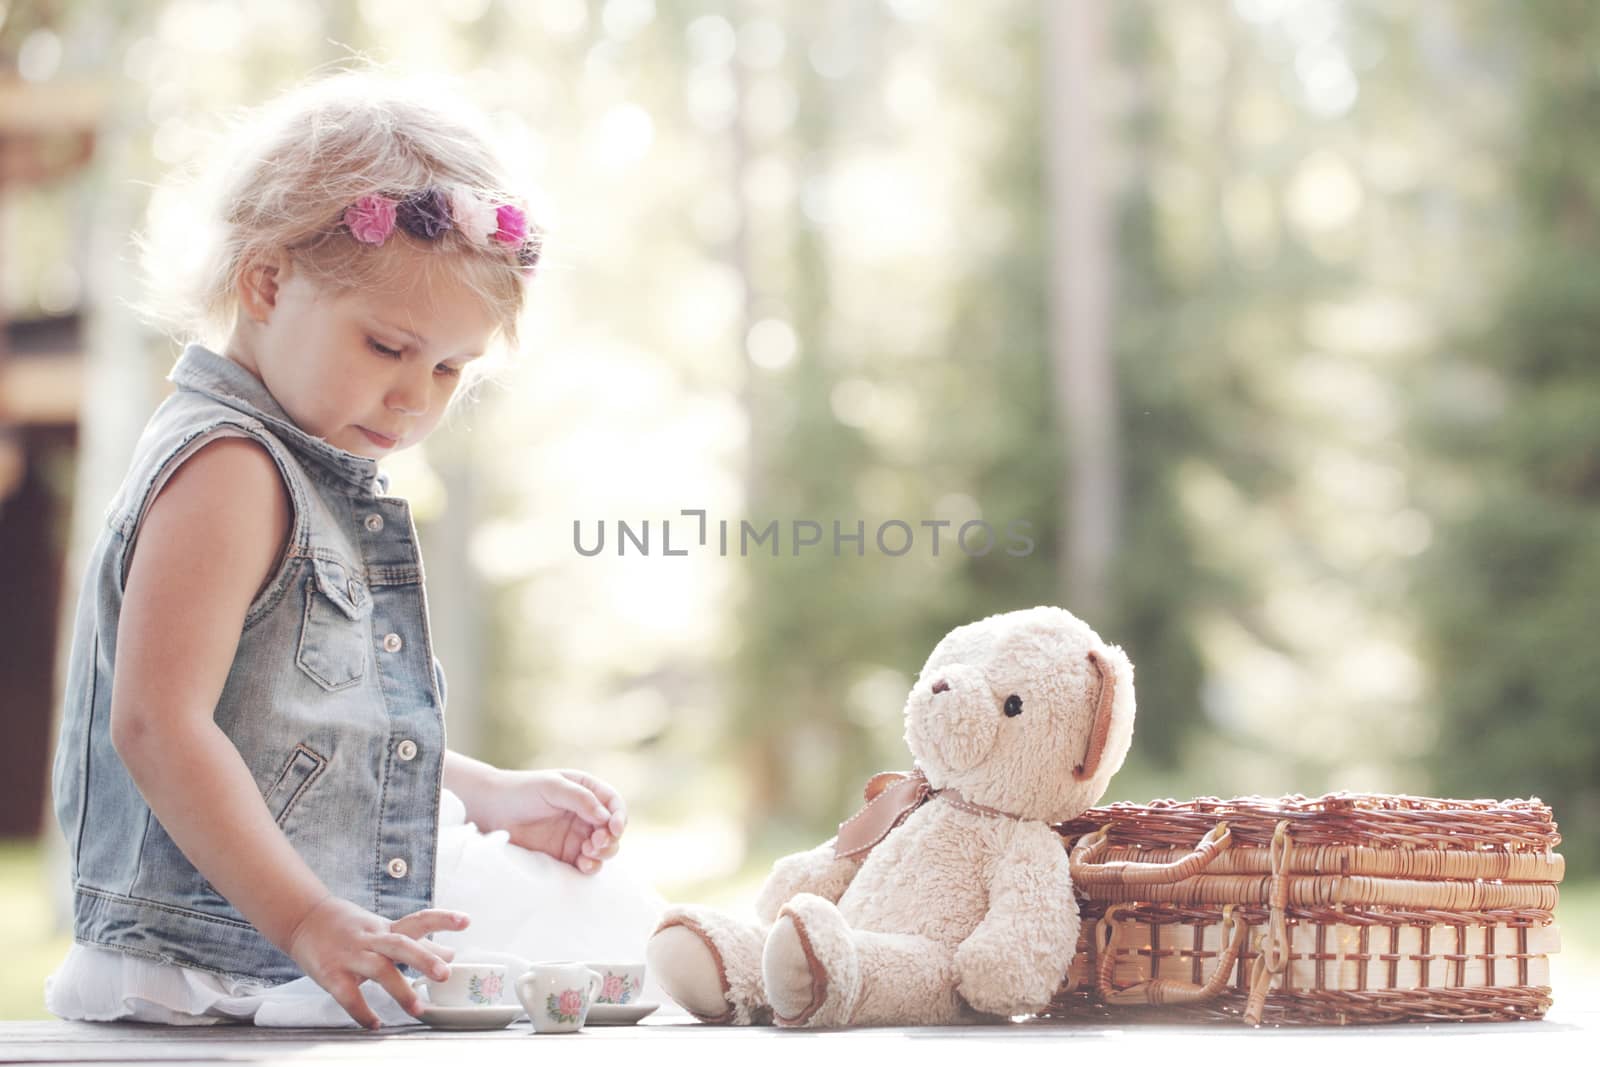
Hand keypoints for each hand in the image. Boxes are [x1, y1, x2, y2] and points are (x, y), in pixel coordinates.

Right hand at [285, 893, 469, 1028]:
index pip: (418, 919)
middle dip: (424, 958)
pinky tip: (375, 1024)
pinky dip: (362, 1011)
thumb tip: (451, 952)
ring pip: (378, 969)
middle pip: (400, 944)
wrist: (304, 919)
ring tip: (418, 1010)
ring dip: (399, 990)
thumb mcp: (385, 930)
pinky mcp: (331, 973)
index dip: (442, 919)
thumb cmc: (350, 927)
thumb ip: (418, 943)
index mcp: (387, 928)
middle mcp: (371, 939)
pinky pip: (348, 995)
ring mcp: (351, 955)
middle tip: (445, 974)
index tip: (466, 922)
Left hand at [484, 769, 627, 874]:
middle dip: (610, 837)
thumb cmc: (522, 790)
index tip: (614, 827)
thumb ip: (581, 799)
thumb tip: (605, 817)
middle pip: (612, 829)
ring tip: (588, 852)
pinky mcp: (565, 854)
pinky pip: (587, 863)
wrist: (492, 809)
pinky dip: (591, 866)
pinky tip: (584, 864)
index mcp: (587, 791)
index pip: (613, 803)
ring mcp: (576, 835)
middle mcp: (586, 814)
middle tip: (595, 842)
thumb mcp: (553, 787)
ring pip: (604, 848)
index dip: (619, 815)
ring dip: (603, 852)